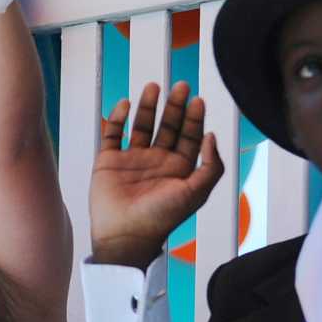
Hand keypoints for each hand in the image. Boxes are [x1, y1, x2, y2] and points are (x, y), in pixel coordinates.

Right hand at [88, 82, 225, 268]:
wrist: (125, 235)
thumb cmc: (161, 218)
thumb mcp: (196, 193)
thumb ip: (211, 166)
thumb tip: (211, 136)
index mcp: (179, 169)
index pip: (189, 136)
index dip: (194, 118)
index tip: (197, 100)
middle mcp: (157, 161)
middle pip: (168, 126)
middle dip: (174, 106)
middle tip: (181, 86)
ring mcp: (132, 160)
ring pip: (141, 125)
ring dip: (147, 106)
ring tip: (153, 87)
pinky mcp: (109, 161)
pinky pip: (113, 133)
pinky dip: (118, 118)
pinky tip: (125, 103)